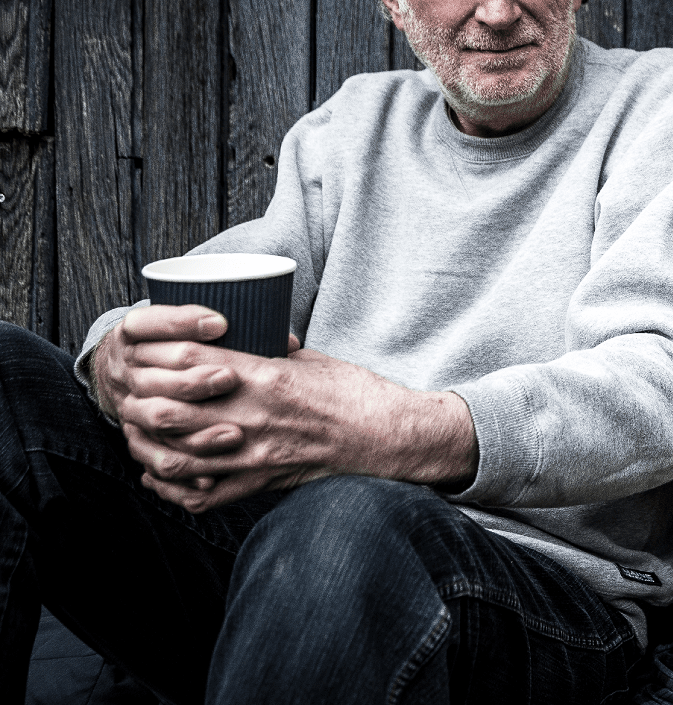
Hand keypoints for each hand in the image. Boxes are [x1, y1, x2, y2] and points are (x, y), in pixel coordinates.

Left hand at [97, 307, 477, 512]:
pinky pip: (203, 494)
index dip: (159, 351)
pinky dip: (172, 487)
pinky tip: (159, 474)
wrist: (384, 435)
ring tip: (136, 432)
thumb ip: (271, 352)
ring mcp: (255, 454)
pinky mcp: (261, 480)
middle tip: (132, 391)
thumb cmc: (353, 392)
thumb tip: (249, 334)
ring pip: (178, 455)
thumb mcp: (310, 359)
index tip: (144, 346)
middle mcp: (254, 417)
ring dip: (149, 445)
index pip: (193, 361)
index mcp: (266, 377)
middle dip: (143, 400)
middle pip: (173, 408)